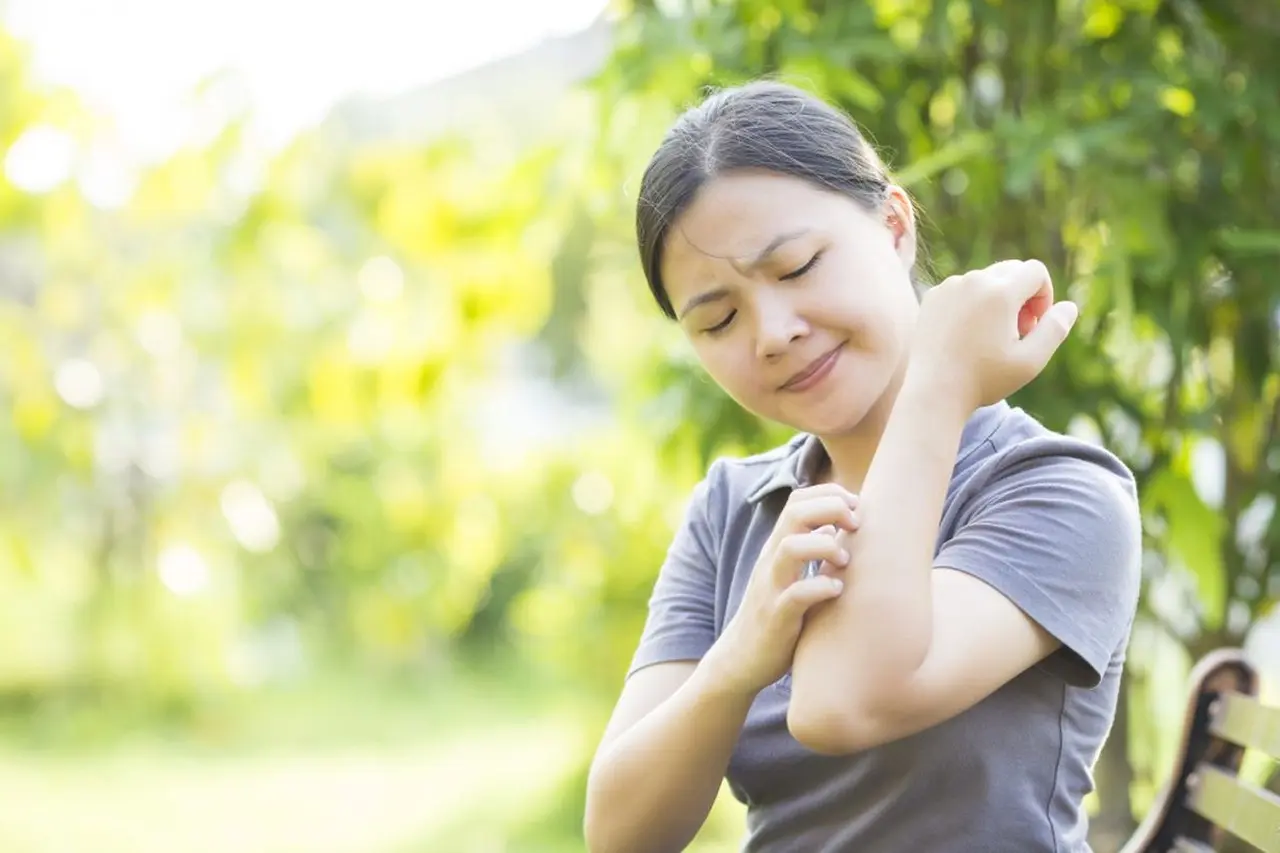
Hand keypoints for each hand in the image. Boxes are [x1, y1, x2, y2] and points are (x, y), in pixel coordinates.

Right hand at [709, 484, 858, 696]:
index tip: (855, 506)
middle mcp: (771, 561)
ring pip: (790, 547)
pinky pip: (796, 595)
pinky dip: (820, 588)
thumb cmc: (776, 615)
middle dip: (830, 507)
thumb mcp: (790, 575)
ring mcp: (772, 587)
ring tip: (844, 558)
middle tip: (856, 523)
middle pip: (794, 513)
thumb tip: (834, 526)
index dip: (829, 493)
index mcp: (777, 547)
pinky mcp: (776, 617)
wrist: (740, 659)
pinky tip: (836, 590)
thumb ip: (810, 550)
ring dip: (824, 546)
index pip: (797, 500)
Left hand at [910, 259, 1078, 411]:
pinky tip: (967, 336)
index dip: (1044, 296)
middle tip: (1016, 332)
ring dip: (997, 300)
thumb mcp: (1030, 360)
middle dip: (1022, 296)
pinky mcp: (932, 297)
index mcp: (1000, 292)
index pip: (1036, 271)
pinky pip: (962, 289)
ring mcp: (949, 287)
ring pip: (986, 279)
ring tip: (991, 337)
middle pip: (1012, 270)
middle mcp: (973, 281)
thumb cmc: (984, 380)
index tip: (1034, 326)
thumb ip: (1055, 329)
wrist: (932, 391)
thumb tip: (1069, 307)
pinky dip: (972, 304)